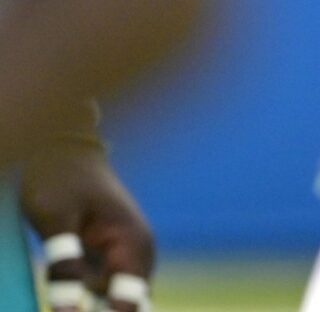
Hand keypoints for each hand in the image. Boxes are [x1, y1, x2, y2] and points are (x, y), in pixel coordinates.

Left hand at [19, 148, 153, 311]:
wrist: (64, 151)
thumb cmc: (60, 179)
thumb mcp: (55, 220)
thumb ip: (64, 266)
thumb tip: (69, 311)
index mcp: (134, 243)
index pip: (130, 300)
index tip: (75, 308)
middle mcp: (138, 251)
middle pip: (126, 302)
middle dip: (102, 306)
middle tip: (74, 257)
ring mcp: (125, 253)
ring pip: (110, 295)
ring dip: (88, 294)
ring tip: (68, 249)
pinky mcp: (110, 254)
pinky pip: (102, 284)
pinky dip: (84, 286)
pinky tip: (68, 261)